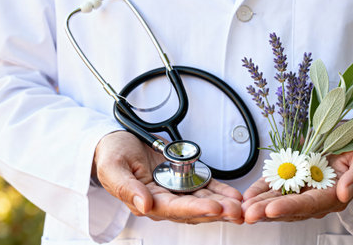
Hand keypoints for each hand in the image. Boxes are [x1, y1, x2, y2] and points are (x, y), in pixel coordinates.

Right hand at [93, 131, 242, 223]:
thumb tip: (143, 206)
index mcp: (146, 200)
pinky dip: (221, 191)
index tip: (214, 207)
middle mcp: (164, 199)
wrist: (118, 142)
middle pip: (194, 209)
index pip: (174, 209)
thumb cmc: (111, 154)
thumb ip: (126, 188)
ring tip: (241, 205)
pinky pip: (206, 187)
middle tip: (236, 210)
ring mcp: (175, 190)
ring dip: (223, 203)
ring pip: (204, 200)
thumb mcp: (113, 167)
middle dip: (217, 210)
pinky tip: (234, 195)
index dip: (196, 209)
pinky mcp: (184, 179)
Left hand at [241, 144, 352, 222]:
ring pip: (277, 199)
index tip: (272, 210)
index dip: (290, 208)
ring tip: (241, 209)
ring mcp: (302, 188)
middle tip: (248, 214)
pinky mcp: (292, 177)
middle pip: (289, 207)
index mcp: (334, 195)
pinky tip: (246, 196)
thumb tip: (346, 193)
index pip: (310, 205)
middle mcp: (315, 196)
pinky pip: (273, 186)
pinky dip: (259, 191)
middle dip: (266, 211)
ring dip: (259, 205)